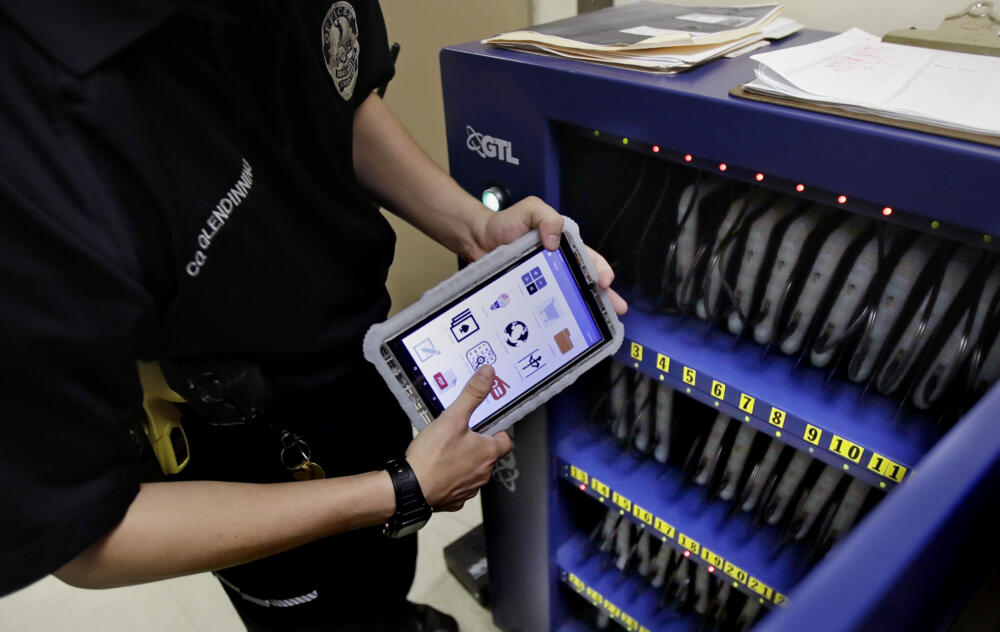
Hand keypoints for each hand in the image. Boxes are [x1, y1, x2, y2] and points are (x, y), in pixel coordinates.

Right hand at [405, 365, 512, 510]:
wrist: (411, 488)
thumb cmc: (432, 456)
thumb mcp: (453, 418)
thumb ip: (472, 395)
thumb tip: (488, 375)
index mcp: (487, 453)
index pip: (505, 441)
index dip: (497, 431)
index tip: (487, 425)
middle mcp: (483, 473)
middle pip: (488, 455)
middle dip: (477, 445)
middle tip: (460, 434)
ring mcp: (469, 488)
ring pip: (473, 471)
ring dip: (464, 462)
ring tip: (446, 450)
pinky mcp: (454, 499)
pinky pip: (458, 486)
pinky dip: (451, 478)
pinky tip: (438, 468)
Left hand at [470, 196, 627, 314]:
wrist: (476, 239)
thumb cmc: (505, 224)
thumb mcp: (530, 210)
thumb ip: (546, 217)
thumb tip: (555, 240)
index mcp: (564, 247)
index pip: (589, 259)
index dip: (600, 270)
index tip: (605, 281)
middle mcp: (557, 267)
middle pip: (585, 283)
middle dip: (604, 296)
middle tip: (617, 309)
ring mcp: (544, 284)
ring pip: (568, 299)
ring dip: (583, 312)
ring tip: (596, 326)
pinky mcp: (529, 297)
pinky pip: (545, 308)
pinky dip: (556, 319)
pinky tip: (561, 331)